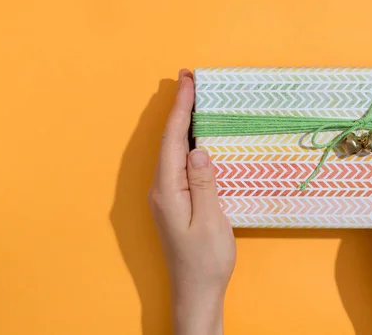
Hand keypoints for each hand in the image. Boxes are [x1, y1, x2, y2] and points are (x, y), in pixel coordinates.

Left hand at [149, 69, 235, 334]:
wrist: (196, 291)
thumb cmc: (206, 261)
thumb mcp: (211, 222)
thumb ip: (204, 184)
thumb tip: (198, 149)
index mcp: (168, 190)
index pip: (173, 139)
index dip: (181, 108)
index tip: (188, 81)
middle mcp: (161, 189)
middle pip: (168, 140)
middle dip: (178, 108)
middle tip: (189, 80)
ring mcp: (165, 195)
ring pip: (171, 150)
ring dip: (181, 123)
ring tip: (192, 99)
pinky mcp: (173, 201)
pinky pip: (177, 162)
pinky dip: (185, 141)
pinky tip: (195, 136)